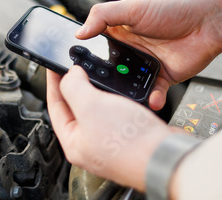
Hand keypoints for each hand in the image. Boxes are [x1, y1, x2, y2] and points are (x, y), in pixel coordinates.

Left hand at [46, 66, 176, 190]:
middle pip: (75, 107)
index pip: (55, 106)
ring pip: (98, 109)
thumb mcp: (91, 106)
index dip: (54, 82)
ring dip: (97, 89)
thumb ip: (74, 86)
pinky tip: (121, 90)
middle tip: (75, 67)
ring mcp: (110, 141)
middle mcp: (90, 144)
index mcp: (73, 142)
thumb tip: (70, 74)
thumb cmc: (130, 143)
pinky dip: (116, 97)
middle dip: (75, 85)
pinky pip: (117, 112)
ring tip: (96, 74)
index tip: (54, 66)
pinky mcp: (129, 136)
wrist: (167, 155)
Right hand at [76, 0, 221, 109]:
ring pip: (130, 84)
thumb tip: (79, 32)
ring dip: (128, 92)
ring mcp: (147, 63)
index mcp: (120, 30)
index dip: (87, 56)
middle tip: (98, 89)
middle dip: (105, 80)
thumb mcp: (133, 6)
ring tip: (124, 99)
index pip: (97, 45)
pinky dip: (151, 98)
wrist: (210, 19)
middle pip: (111, 69)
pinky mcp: (164, 77)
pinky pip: (153, 92)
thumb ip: (103, 16)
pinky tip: (151, 98)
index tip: (76, 69)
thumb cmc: (174, 6)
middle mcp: (131, 48)